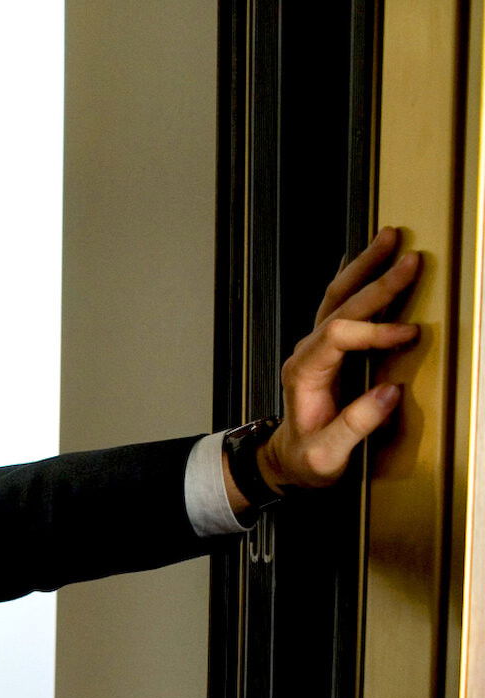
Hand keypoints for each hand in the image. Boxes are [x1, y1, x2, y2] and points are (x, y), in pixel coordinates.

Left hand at [232, 226, 421, 508]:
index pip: (338, 336)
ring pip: (337, 297)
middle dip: (377, 283)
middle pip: (340, 306)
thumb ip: (355, 426)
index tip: (409, 333)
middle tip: (410, 259)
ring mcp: (314, 348)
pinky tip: (371, 260)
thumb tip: (391, 392)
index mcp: (304, 374)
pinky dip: (358, 279)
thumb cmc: (306, 460)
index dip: (374, 330)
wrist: (286, 461)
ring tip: (389, 236)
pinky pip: (340, 305)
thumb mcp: (327, 455)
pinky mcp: (326, 348)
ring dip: (364, 266)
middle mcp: (306, 353)